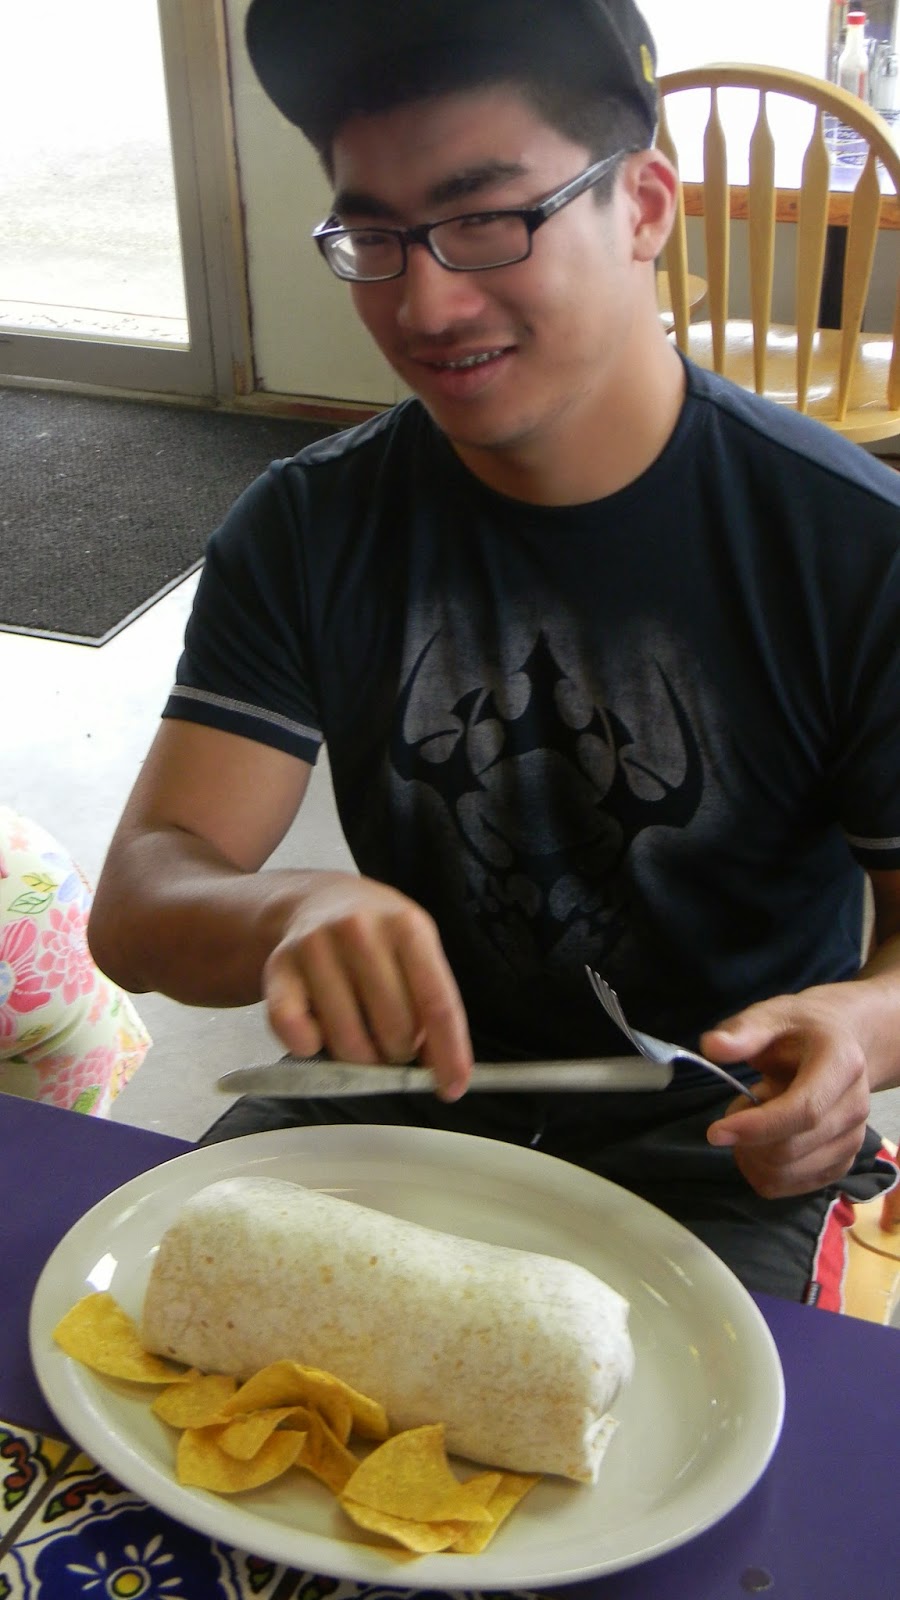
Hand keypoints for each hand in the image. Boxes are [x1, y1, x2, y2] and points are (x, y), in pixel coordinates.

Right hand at [261, 872, 472, 1099]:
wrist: (316, 899)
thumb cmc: (378, 935)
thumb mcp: (416, 948)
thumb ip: (432, 1001)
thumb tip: (443, 1069)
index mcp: (406, 926)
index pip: (437, 1003)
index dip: (449, 1052)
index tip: (452, 1088)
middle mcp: (359, 930)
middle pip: (395, 1029)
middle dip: (399, 1052)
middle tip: (392, 1042)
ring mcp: (314, 947)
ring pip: (348, 1042)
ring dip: (360, 1058)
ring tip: (362, 1037)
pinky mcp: (278, 968)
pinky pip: (296, 1034)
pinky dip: (310, 1048)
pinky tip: (319, 1032)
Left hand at [700, 986, 871, 1198]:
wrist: (836, 1046)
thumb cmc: (799, 1031)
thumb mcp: (771, 1016)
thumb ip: (743, 1032)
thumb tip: (713, 1046)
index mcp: (842, 1065)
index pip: (803, 1111)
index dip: (758, 1127)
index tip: (716, 1131)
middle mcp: (855, 1108)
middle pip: (792, 1149)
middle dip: (747, 1138)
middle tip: (738, 1107)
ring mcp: (852, 1141)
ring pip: (786, 1174)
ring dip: (751, 1156)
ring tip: (751, 1120)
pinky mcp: (840, 1164)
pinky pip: (788, 1187)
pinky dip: (761, 1172)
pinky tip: (758, 1143)